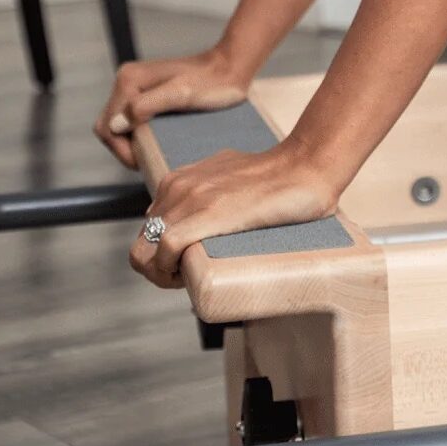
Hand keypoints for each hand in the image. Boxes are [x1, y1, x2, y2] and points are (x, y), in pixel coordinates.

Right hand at [96, 44, 249, 168]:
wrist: (230, 69)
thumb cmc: (212, 83)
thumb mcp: (181, 95)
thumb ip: (146, 106)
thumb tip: (116, 125)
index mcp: (129, 80)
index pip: (107, 126)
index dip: (122, 150)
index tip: (145, 161)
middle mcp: (127, 81)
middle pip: (109, 127)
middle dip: (125, 149)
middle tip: (150, 161)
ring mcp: (136, 88)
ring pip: (120, 127)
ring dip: (133, 143)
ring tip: (155, 153)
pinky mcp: (147, 95)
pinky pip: (133, 121)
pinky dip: (140, 136)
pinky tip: (158, 143)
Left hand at [130, 143, 339, 288]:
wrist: (305, 166)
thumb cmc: (278, 179)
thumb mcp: (229, 179)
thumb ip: (209, 195)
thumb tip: (210, 219)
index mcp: (179, 181)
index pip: (149, 230)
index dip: (162, 256)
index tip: (186, 265)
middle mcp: (177, 187)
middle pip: (140, 245)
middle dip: (157, 270)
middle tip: (187, 278)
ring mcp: (189, 199)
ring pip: (143, 253)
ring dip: (161, 275)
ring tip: (189, 279)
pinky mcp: (205, 214)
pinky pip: (163, 250)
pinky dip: (168, 272)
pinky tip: (189, 276)